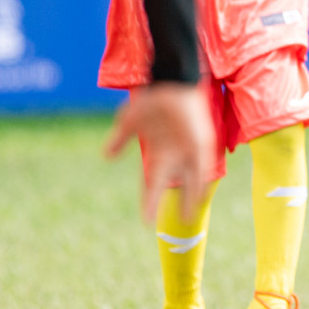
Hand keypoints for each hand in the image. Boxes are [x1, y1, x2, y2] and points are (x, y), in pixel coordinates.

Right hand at [106, 81, 213, 221]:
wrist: (171, 82)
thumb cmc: (153, 101)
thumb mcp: (130, 122)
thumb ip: (119, 140)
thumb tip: (105, 157)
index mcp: (160, 154)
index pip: (154, 185)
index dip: (150, 202)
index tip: (145, 221)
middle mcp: (177, 156)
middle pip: (176, 187)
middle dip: (175, 205)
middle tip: (174, 226)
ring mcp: (190, 150)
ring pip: (192, 181)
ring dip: (191, 198)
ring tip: (189, 217)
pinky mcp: (202, 142)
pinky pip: (203, 165)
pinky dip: (201, 179)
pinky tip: (200, 193)